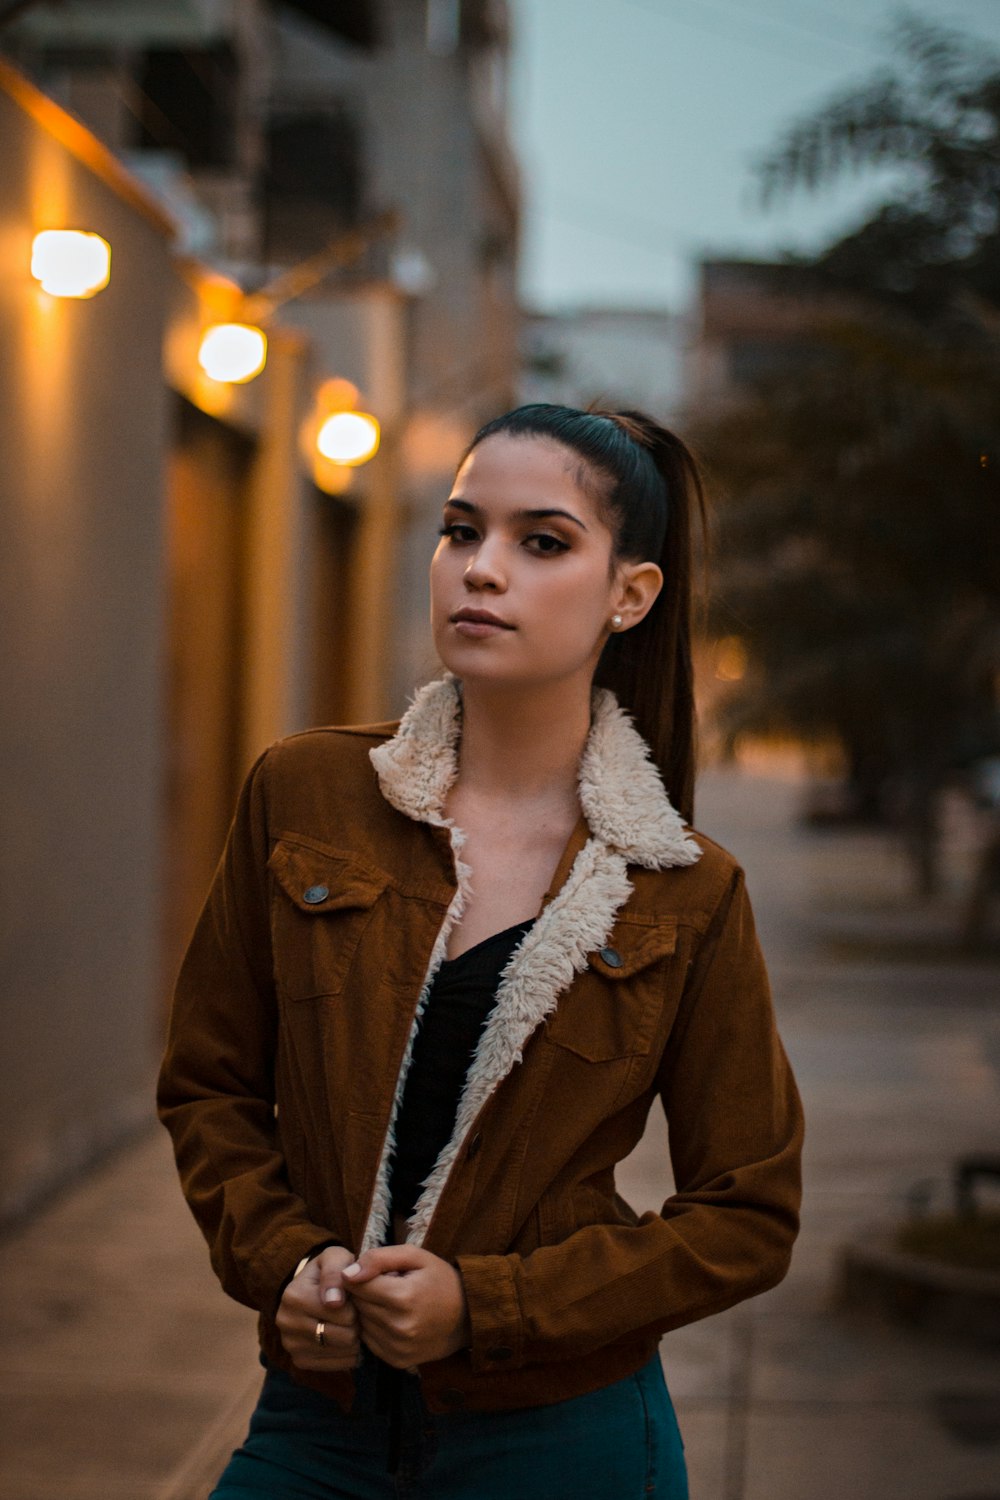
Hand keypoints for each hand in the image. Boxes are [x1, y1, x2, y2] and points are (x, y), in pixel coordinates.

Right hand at [276, 1246, 360, 1370]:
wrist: (311, 1288)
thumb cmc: (330, 1271)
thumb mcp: (335, 1257)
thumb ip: (336, 1272)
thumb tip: (333, 1302)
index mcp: (293, 1295)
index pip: (343, 1313)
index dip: (356, 1305)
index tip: (351, 1296)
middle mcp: (286, 1322)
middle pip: (345, 1335)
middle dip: (356, 1323)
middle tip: (352, 1311)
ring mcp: (291, 1345)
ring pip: (343, 1352)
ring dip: (354, 1338)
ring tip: (347, 1323)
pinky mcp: (299, 1361)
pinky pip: (338, 1365)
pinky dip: (347, 1353)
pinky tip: (343, 1338)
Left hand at [339, 1245, 470, 1368]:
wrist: (468, 1317)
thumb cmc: (440, 1280)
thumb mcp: (416, 1257)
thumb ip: (379, 1258)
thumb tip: (347, 1273)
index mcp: (403, 1297)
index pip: (356, 1285)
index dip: (360, 1274)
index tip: (374, 1271)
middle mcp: (398, 1327)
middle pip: (358, 1305)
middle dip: (364, 1292)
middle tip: (386, 1285)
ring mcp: (397, 1348)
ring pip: (361, 1324)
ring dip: (369, 1311)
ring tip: (391, 1302)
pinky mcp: (397, 1361)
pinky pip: (369, 1341)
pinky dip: (375, 1329)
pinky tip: (392, 1319)